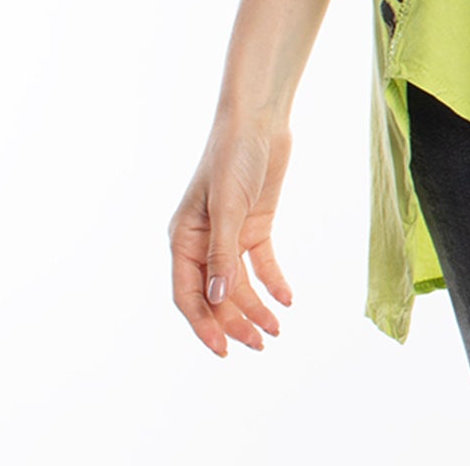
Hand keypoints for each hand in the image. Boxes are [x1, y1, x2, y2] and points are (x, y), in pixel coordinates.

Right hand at [168, 119, 294, 356]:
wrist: (259, 120)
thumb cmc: (232, 155)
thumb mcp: (227, 204)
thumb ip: (222, 251)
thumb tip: (218, 298)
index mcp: (183, 239)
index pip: (188, 294)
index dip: (204, 324)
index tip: (223, 349)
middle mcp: (203, 243)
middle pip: (217, 295)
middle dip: (235, 322)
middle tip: (260, 344)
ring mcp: (230, 236)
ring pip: (240, 285)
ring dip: (256, 308)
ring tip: (276, 330)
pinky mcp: (255, 226)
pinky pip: (262, 264)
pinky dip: (273, 282)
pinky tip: (287, 299)